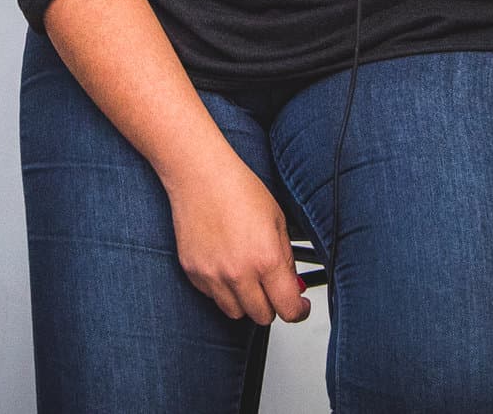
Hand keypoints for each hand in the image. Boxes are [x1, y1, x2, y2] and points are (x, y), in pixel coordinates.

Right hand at [165, 154, 311, 324]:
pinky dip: (222, 289)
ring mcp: (213, 276)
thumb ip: (286, 258)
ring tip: (247, 276)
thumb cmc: (237, 188)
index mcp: (266, 259)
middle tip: (273, 288)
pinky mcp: (193, 273)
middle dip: (273, 305)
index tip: (299, 306)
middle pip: (262, 317)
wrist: (199, 175)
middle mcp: (239, 273)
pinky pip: (213, 296)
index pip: (288, 309)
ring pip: (236, 313)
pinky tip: (225, 265)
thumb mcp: (277, 220)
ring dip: (246, 301)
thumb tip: (293, 286)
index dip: (298, 311)